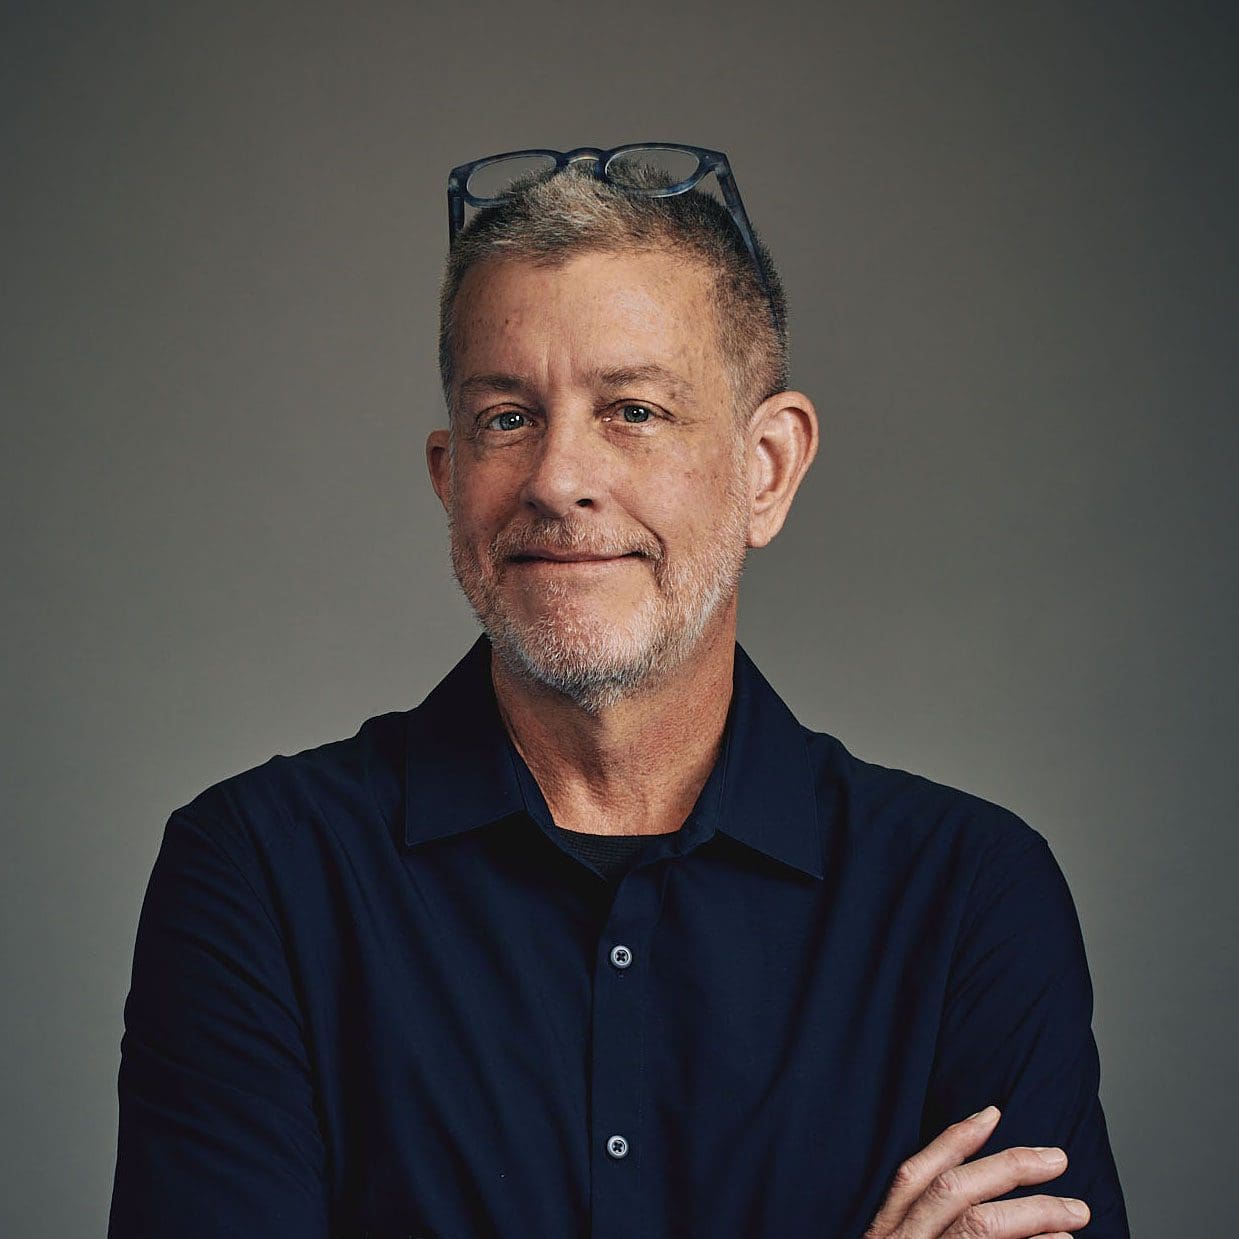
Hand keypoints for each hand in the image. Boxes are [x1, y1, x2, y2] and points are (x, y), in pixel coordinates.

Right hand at [864, 1106, 1090, 1237]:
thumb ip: (921, 1223)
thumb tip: (977, 1187)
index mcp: (883, 1231)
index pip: (914, 1173)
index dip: (953, 1140)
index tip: (992, 1113)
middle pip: (954, 1192)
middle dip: (1008, 1168)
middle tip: (1057, 1158)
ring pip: (980, 1226)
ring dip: (1033, 1213)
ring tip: (1075, 1211)